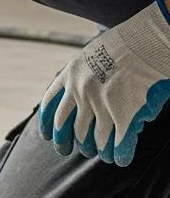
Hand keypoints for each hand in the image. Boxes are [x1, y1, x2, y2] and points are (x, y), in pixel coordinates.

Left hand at [39, 0, 169, 166]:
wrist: (150, 37)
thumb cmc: (127, 41)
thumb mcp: (91, 53)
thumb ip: (80, 76)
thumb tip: (76, 98)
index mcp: (69, 76)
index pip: (50, 106)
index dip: (47, 125)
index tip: (46, 137)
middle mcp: (81, 93)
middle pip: (68, 127)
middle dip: (67, 142)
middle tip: (68, 151)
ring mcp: (102, 105)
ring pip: (93, 138)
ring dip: (96, 149)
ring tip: (99, 155)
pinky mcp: (125, 114)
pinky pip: (119, 142)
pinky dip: (119, 154)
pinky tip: (120, 160)